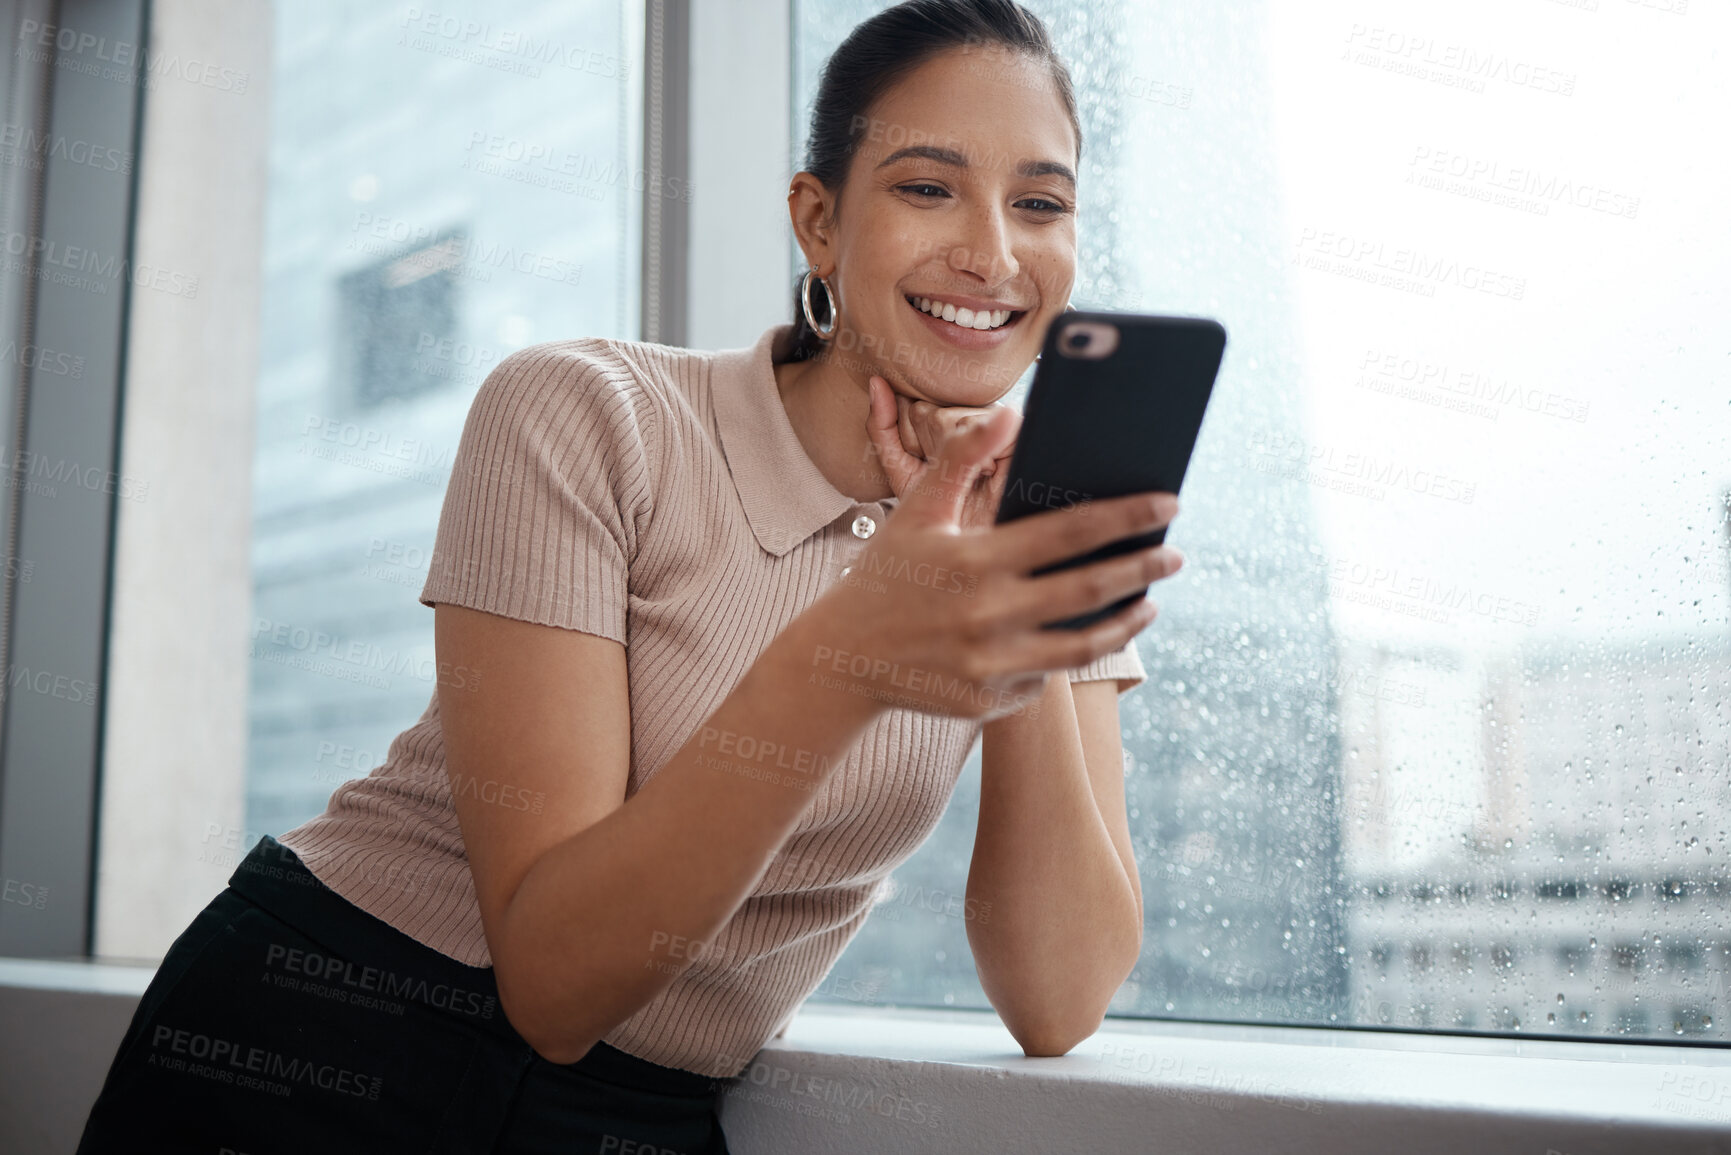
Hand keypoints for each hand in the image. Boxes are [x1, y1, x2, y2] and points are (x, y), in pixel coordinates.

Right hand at [809, 403, 1182, 723]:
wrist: (841, 660)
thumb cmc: (887, 575)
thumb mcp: (916, 511)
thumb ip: (963, 460)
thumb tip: (1012, 412)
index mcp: (975, 562)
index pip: (1069, 533)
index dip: (1126, 516)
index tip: (1168, 503)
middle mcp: (987, 616)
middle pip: (1089, 590)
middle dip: (1142, 568)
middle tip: (1176, 553)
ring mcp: (990, 664)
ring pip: (1082, 646)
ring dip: (1125, 622)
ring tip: (1148, 602)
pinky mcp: (989, 702)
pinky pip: (1046, 677)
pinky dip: (1070, 653)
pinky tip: (1088, 632)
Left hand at [866, 375, 1015, 530]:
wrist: (968, 548)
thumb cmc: (939, 513)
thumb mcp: (901, 471)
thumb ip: (883, 428)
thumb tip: (876, 382)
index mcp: (944, 421)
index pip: (916, 411)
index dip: (915, 444)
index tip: (929, 468)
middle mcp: (971, 416)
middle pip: (931, 414)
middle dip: (933, 451)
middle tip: (949, 477)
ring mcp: (997, 423)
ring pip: (951, 421)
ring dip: (955, 457)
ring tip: (970, 477)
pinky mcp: (1020, 434)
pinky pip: (983, 427)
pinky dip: (980, 458)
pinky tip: (987, 474)